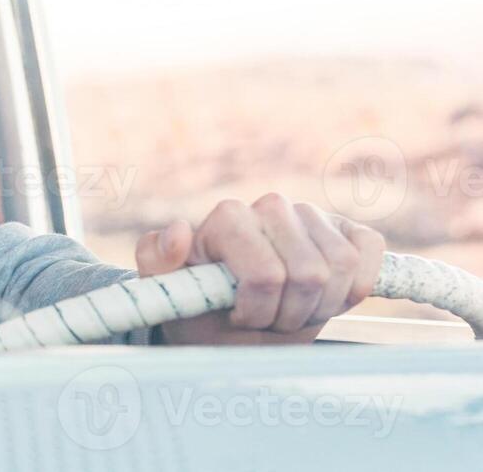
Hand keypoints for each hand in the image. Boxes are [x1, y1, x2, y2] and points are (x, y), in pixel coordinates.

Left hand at [135, 194, 384, 345]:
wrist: (236, 322)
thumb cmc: (201, 307)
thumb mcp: (169, 291)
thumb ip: (159, 260)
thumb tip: (179, 232)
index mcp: (228, 217)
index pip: (265, 273)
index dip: (258, 309)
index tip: (238, 319)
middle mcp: (271, 206)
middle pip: (308, 273)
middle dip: (290, 312)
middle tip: (268, 321)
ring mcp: (311, 216)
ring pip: (341, 266)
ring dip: (320, 306)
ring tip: (291, 312)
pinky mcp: (348, 230)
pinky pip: (369, 250)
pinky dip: (355, 286)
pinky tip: (328, 297)